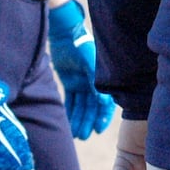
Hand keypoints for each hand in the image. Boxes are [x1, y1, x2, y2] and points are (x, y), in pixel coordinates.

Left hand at [48, 0, 115, 139]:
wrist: (64, 33)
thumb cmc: (79, 44)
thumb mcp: (88, 60)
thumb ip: (94, 79)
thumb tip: (101, 100)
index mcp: (101, 78)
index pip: (104, 102)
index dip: (102, 116)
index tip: (98, 129)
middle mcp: (93, 82)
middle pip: (92, 107)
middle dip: (89, 121)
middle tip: (84, 136)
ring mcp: (81, 82)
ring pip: (81, 106)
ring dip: (79, 119)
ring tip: (77, 135)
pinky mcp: (70, 82)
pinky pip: (71, 101)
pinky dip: (70, 111)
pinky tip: (68, 123)